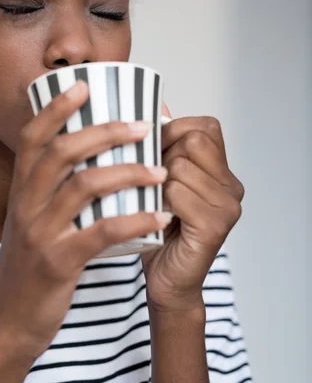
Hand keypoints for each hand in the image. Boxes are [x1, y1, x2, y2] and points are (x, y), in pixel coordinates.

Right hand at [0, 80, 170, 363]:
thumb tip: (90, 161)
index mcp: (21, 190)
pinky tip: (161, 218)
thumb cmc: (31, 265)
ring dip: (127, 173)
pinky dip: (135, 221)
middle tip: (142, 126)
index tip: (84, 85)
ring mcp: (40, 232)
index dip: (56, 107)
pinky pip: (101, 232)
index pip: (33, 137)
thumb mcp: (32, 221)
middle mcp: (26, 204)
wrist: (11, 321)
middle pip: (62, 152)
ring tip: (161, 171)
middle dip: (104, 132)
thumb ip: (51, 192)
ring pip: (83, 186)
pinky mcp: (57, 261)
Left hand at [141, 103, 244, 313]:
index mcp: (222, 170)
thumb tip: (158, 102)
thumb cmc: (160, 229)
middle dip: (162, 156)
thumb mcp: (160, 180)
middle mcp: (232, 185)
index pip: (205, 126)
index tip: (153, 152)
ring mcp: (228, 205)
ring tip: (152, 202)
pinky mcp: (216, 225)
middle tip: (151, 182)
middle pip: (193, 140)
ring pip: (180, 165)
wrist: (168, 281)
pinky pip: (177, 192)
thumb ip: (164, 144)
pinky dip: (159, 201)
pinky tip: (157, 216)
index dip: (173, 131)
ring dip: (156, 182)